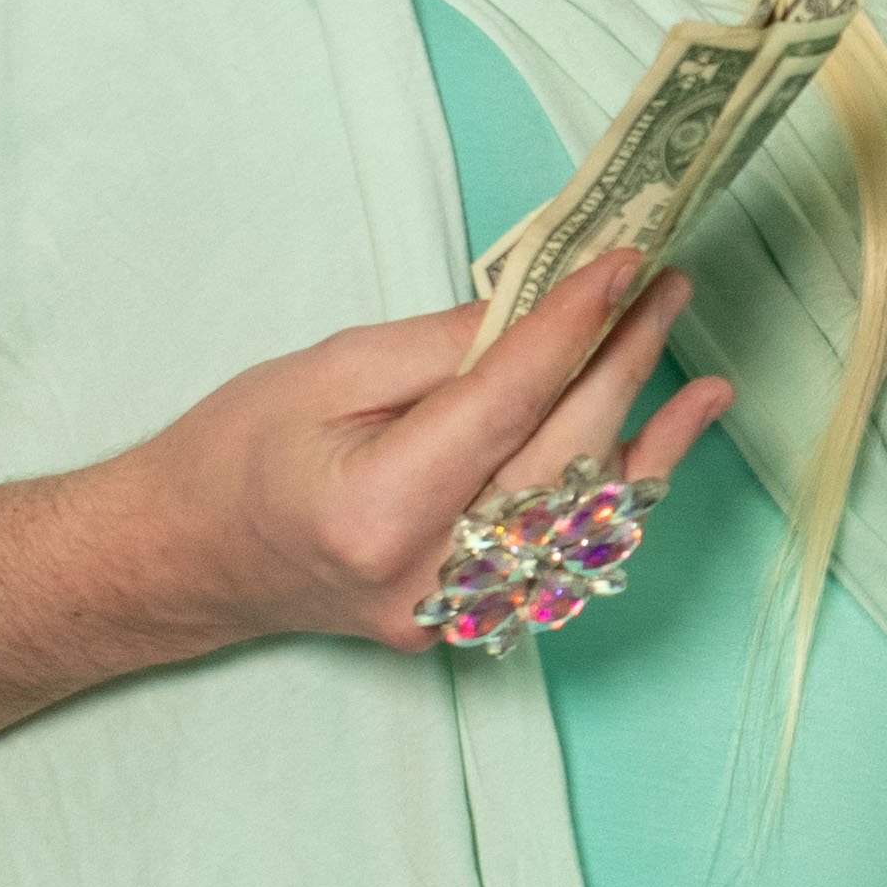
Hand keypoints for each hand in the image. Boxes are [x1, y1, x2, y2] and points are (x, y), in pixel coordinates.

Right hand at [118, 250, 733, 651]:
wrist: (184, 559)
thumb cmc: (237, 455)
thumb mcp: (327, 371)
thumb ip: (442, 346)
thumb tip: (542, 306)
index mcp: (376, 508)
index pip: (505, 404)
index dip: (572, 329)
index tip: (622, 265)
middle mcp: (425, 575)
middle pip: (558, 458)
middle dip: (620, 364)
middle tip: (663, 290)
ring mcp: (453, 612)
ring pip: (582, 516)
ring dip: (648, 436)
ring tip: (703, 372)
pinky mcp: (470, 621)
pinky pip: (566, 550)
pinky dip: (621, 492)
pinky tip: (669, 442)